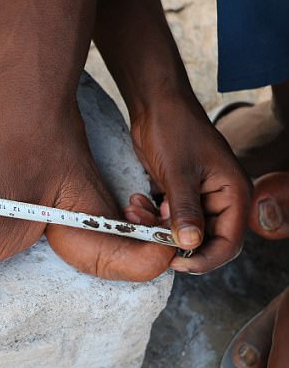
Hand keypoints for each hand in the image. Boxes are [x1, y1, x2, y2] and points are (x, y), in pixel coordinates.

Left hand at [126, 103, 250, 273]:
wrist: (155, 104)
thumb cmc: (173, 129)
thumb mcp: (178, 172)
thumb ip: (185, 209)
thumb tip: (190, 245)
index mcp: (233, 194)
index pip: (228, 243)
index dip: (203, 259)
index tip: (173, 263)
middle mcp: (220, 199)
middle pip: (203, 240)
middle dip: (173, 241)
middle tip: (146, 233)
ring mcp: (199, 197)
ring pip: (181, 230)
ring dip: (157, 228)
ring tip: (135, 211)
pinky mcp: (179, 192)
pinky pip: (168, 217)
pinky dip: (151, 216)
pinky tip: (135, 204)